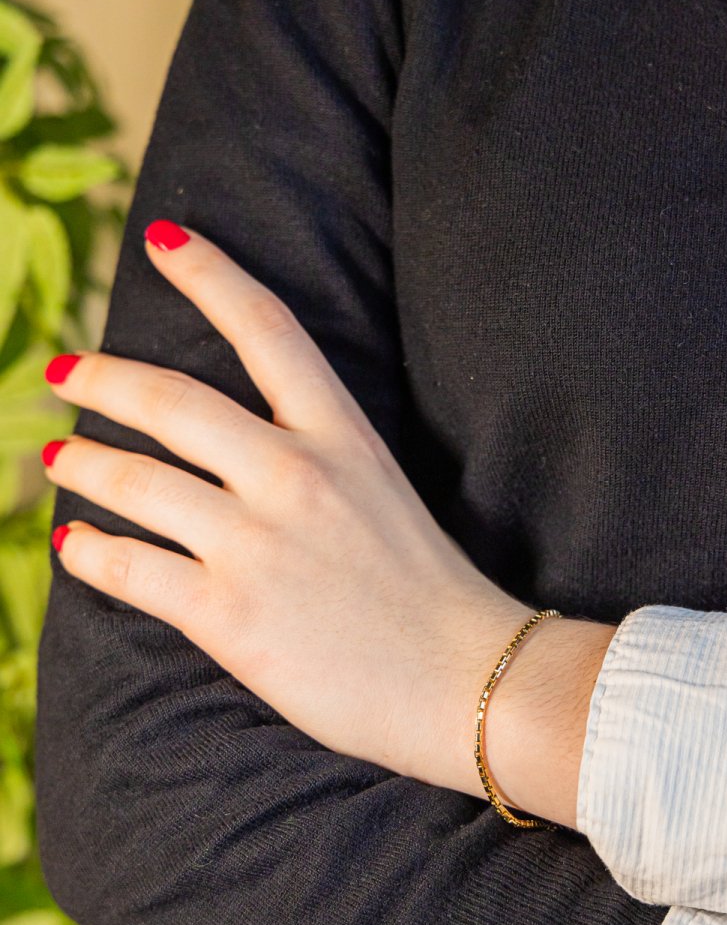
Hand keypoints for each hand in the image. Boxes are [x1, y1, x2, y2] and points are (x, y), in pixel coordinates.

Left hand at [42, 219, 567, 810]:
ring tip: (57, 456)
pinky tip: (74, 545)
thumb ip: (319, 464)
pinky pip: (130, 569)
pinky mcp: (229, 616)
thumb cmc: (433, 596)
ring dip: (82, 463)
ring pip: (136, 480)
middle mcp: (295, 475)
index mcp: (343, 437)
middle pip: (172, 400)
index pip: (269, 328)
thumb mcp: (386, 496)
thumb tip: (240, 458)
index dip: (210, 273)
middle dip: (104, 377)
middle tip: (64, 370)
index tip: (164, 241)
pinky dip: (89, 553)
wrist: (469, 683)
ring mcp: (257, 544)